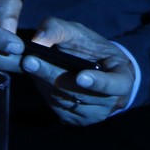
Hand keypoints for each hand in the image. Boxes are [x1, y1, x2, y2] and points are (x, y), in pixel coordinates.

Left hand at [20, 18, 135, 125]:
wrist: (91, 68)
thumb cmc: (90, 48)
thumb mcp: (79, 32)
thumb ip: (58, 29)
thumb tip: (38, 40)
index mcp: (123, 78)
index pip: (117, 85)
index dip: (100, 83)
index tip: (81, 77)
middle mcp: (111, 102)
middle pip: (80, 93)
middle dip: (52, 75)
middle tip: (29, 61)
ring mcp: (92, 115)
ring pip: (64, 100)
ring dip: (43, 82)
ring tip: (26, 63)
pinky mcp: (74, 120)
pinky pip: (55, 106)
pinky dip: (43, 90)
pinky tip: (35, 76)